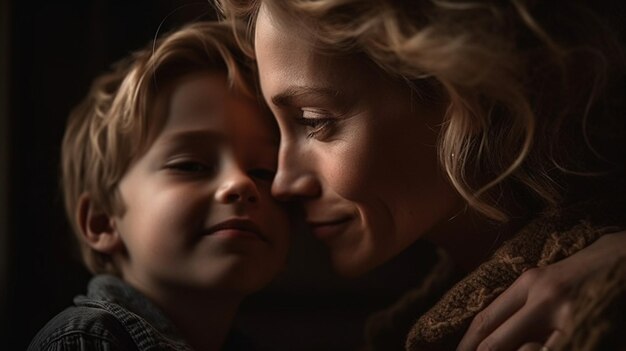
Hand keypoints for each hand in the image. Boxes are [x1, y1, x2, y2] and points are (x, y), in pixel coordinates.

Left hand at [456, 230, 625, 350]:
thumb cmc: (583, 277)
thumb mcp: (546, 283)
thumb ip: (519, 306)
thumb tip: (486, 338)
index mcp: (529, 283)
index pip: (486, 320)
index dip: (467, 344)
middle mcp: (544, 298)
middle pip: (496, 341)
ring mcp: (568, 317)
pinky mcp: (588, 328)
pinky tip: (537, 350)